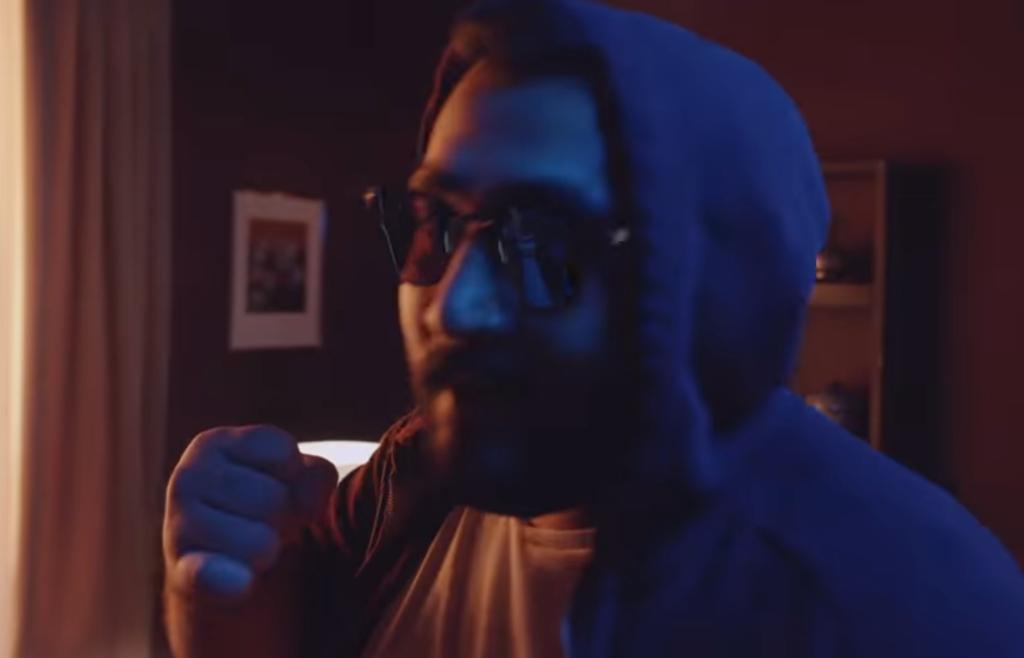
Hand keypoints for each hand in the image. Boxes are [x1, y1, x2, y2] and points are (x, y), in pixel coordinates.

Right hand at [163, 425, 337, 601]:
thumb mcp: (297, 478)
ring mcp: (177, 526)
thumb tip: (308, 505)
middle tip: (261, 524)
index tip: (276, 487)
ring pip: (261, 542)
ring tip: (249, 546)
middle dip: (282, 517)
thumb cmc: (266, 507)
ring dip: (268, 550)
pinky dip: (227, 580)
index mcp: (214, 443)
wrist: (227, 567)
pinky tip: (242, 582)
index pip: (283, 453)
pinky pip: (209, 574)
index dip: (293, 478)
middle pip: (274, 498)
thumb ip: (316, 477)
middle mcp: (187, 476)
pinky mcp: (181, 573)